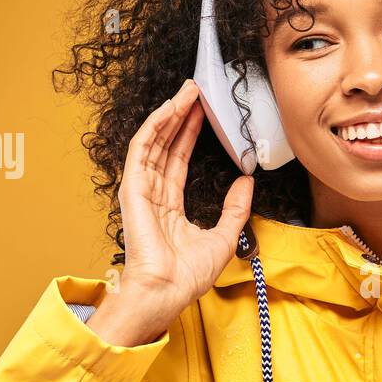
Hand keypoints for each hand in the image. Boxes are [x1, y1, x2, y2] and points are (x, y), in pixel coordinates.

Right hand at [90, 79, 253, 345]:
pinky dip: (155, 127)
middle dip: (181, 116)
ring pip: (154, 141)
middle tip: (197, 90)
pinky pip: (142, 149)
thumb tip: (248, 180)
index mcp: (169, 206)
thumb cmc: (187, 276)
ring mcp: (140, 191)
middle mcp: (153, 195)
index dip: (191, 135)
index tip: (205, 113)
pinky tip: (170, 109)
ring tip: (188, 91)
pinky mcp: (133, 189)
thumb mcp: (225, 236)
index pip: (178, 160)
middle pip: (166, 145)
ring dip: (169, 114)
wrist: (168, 292)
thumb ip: (236, 208)